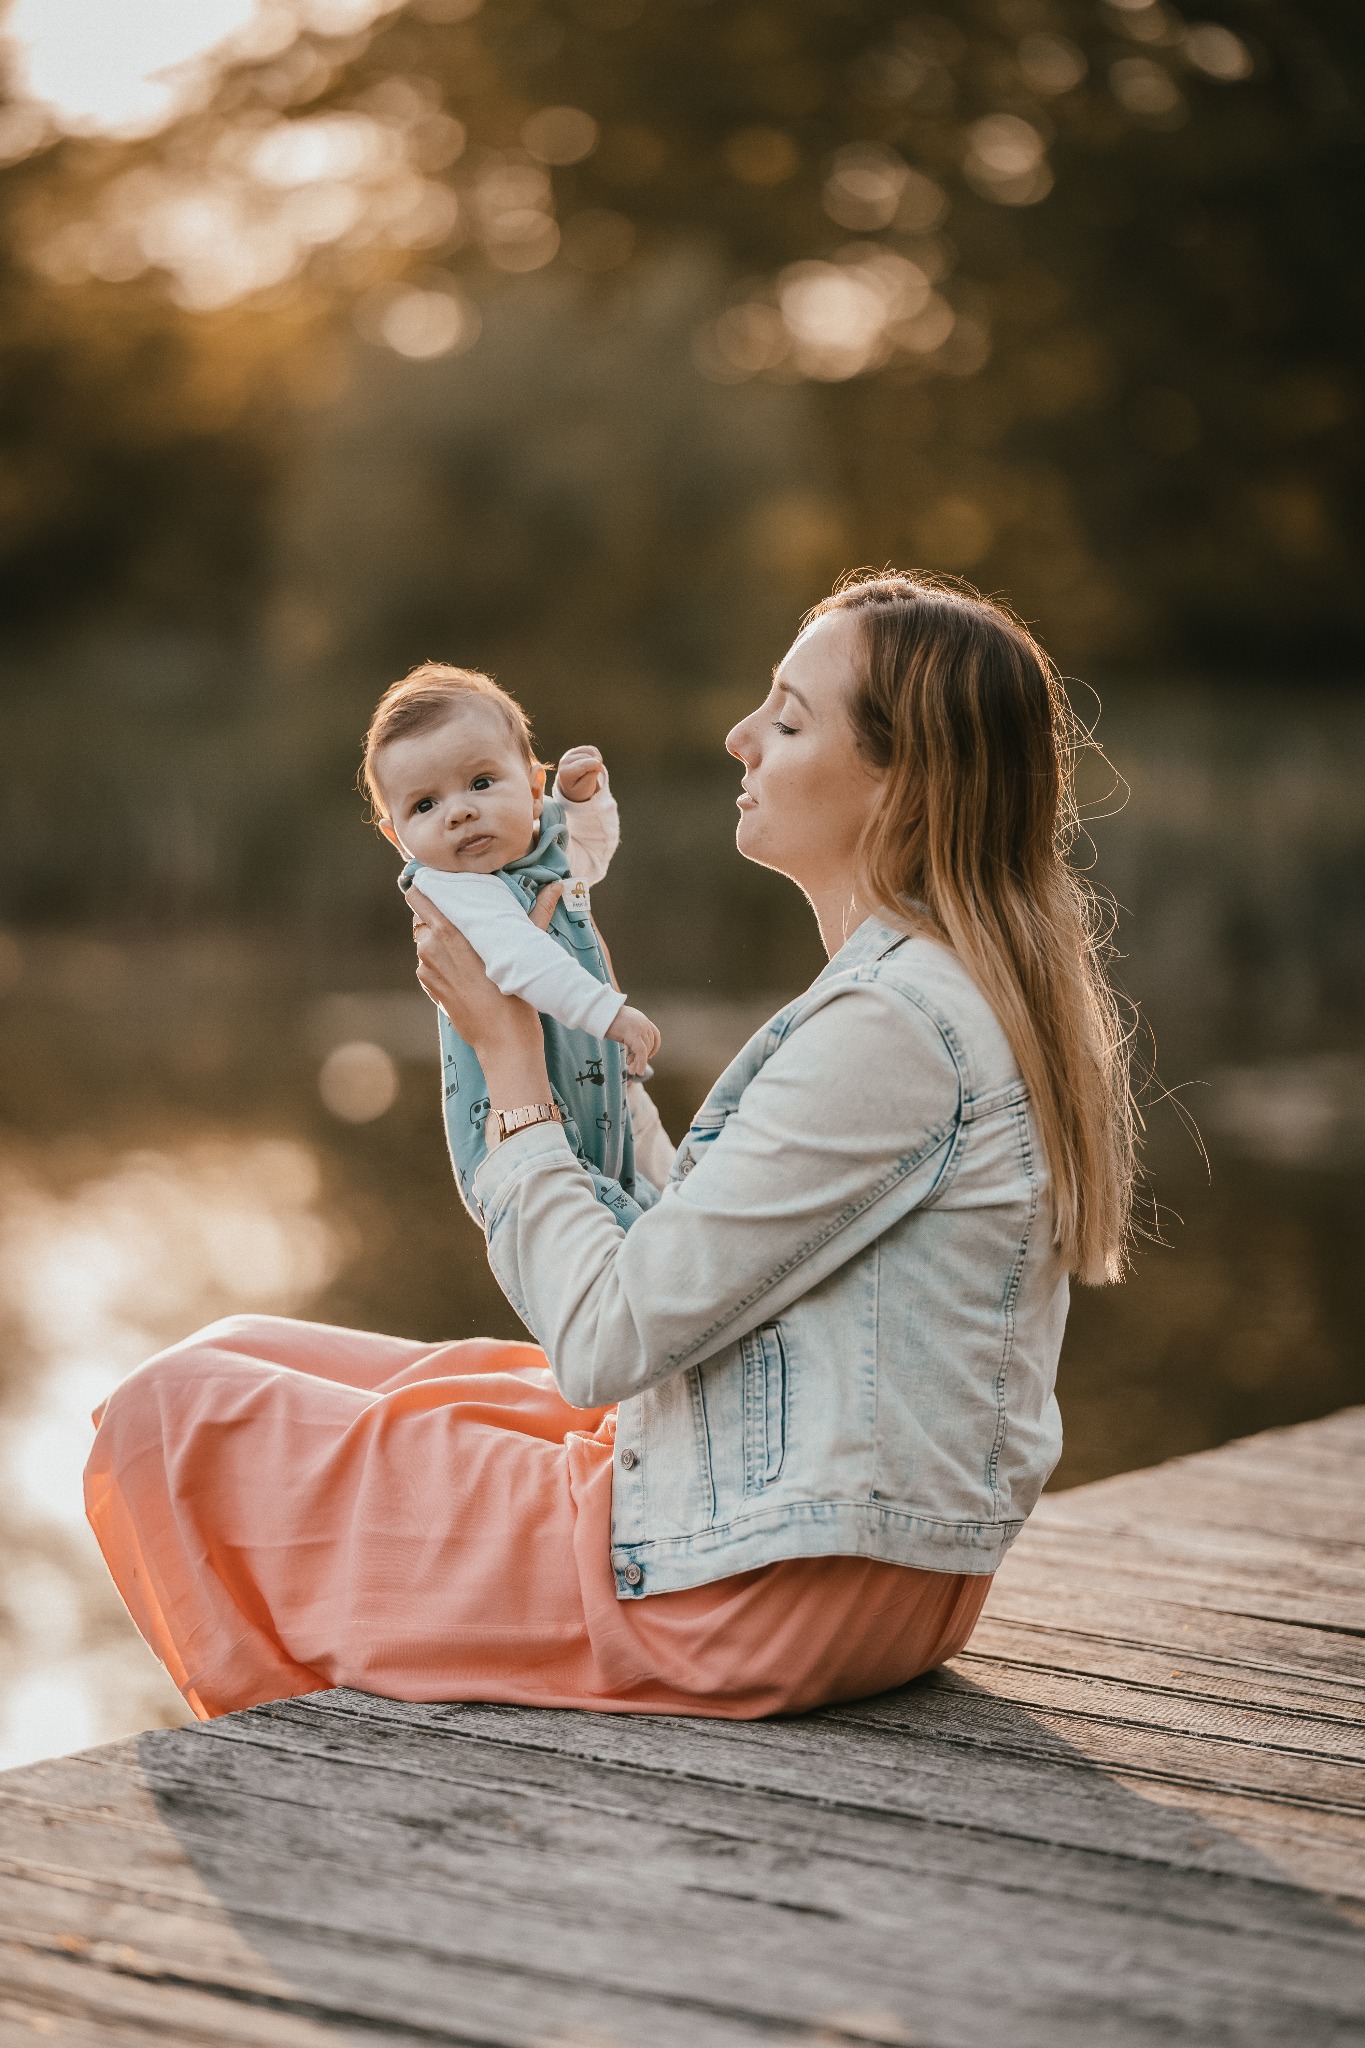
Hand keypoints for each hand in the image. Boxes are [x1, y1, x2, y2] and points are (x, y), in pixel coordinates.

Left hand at [407, 884, 550, 1104]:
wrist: (503, 1041)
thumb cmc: (517, 994)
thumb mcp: (526, 948)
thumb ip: (538, 912)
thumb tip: (558, 886)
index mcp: (450, 931)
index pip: (418, 895)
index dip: (427, 888)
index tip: (440, 886)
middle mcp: (430, 947)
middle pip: (424, 918)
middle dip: (440, 917)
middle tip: (466, 923)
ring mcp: (426, 969)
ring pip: (427, 942)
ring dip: (441, 942)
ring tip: (469, 952)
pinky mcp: (428, 986)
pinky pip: (429, 964)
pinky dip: (442, 964)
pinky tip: (466, 972)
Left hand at [556, 745, 604, 801]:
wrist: (572, 788)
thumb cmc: (579, 790)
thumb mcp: (585, 789)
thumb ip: (591, 776)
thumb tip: (597, 761)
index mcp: (565, 773)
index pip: (583, 764)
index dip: (596, 766)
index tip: (599, 772)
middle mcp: (564, 761)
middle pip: (588, 757)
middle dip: (595, 765)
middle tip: (592, 776)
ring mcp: (569, 754)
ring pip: (590, 751)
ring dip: (596, 760)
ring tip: (593, 770)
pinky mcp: (575, 751)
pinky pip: (591, 749)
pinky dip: (596, 756)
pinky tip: (593, 764)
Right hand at [606, 1002, 660, 1077]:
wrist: (598, 1011)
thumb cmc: (605, 1019)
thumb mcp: (623, 1024)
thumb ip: (630, 1033)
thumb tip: (631, 1047)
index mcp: (642, 1019)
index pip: (655, 1034)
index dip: (654, 1047)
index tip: (649, 1056)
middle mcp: (643, 1022)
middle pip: (650, 1044)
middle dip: (643, 1058)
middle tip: (634, 1068)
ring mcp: (639, 1027)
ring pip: (645, 1050)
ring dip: (639, 1062)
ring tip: (632, 1071)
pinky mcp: (633, 1033)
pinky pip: (641, 1051)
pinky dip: (641, 1063)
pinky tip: (637, 1071)